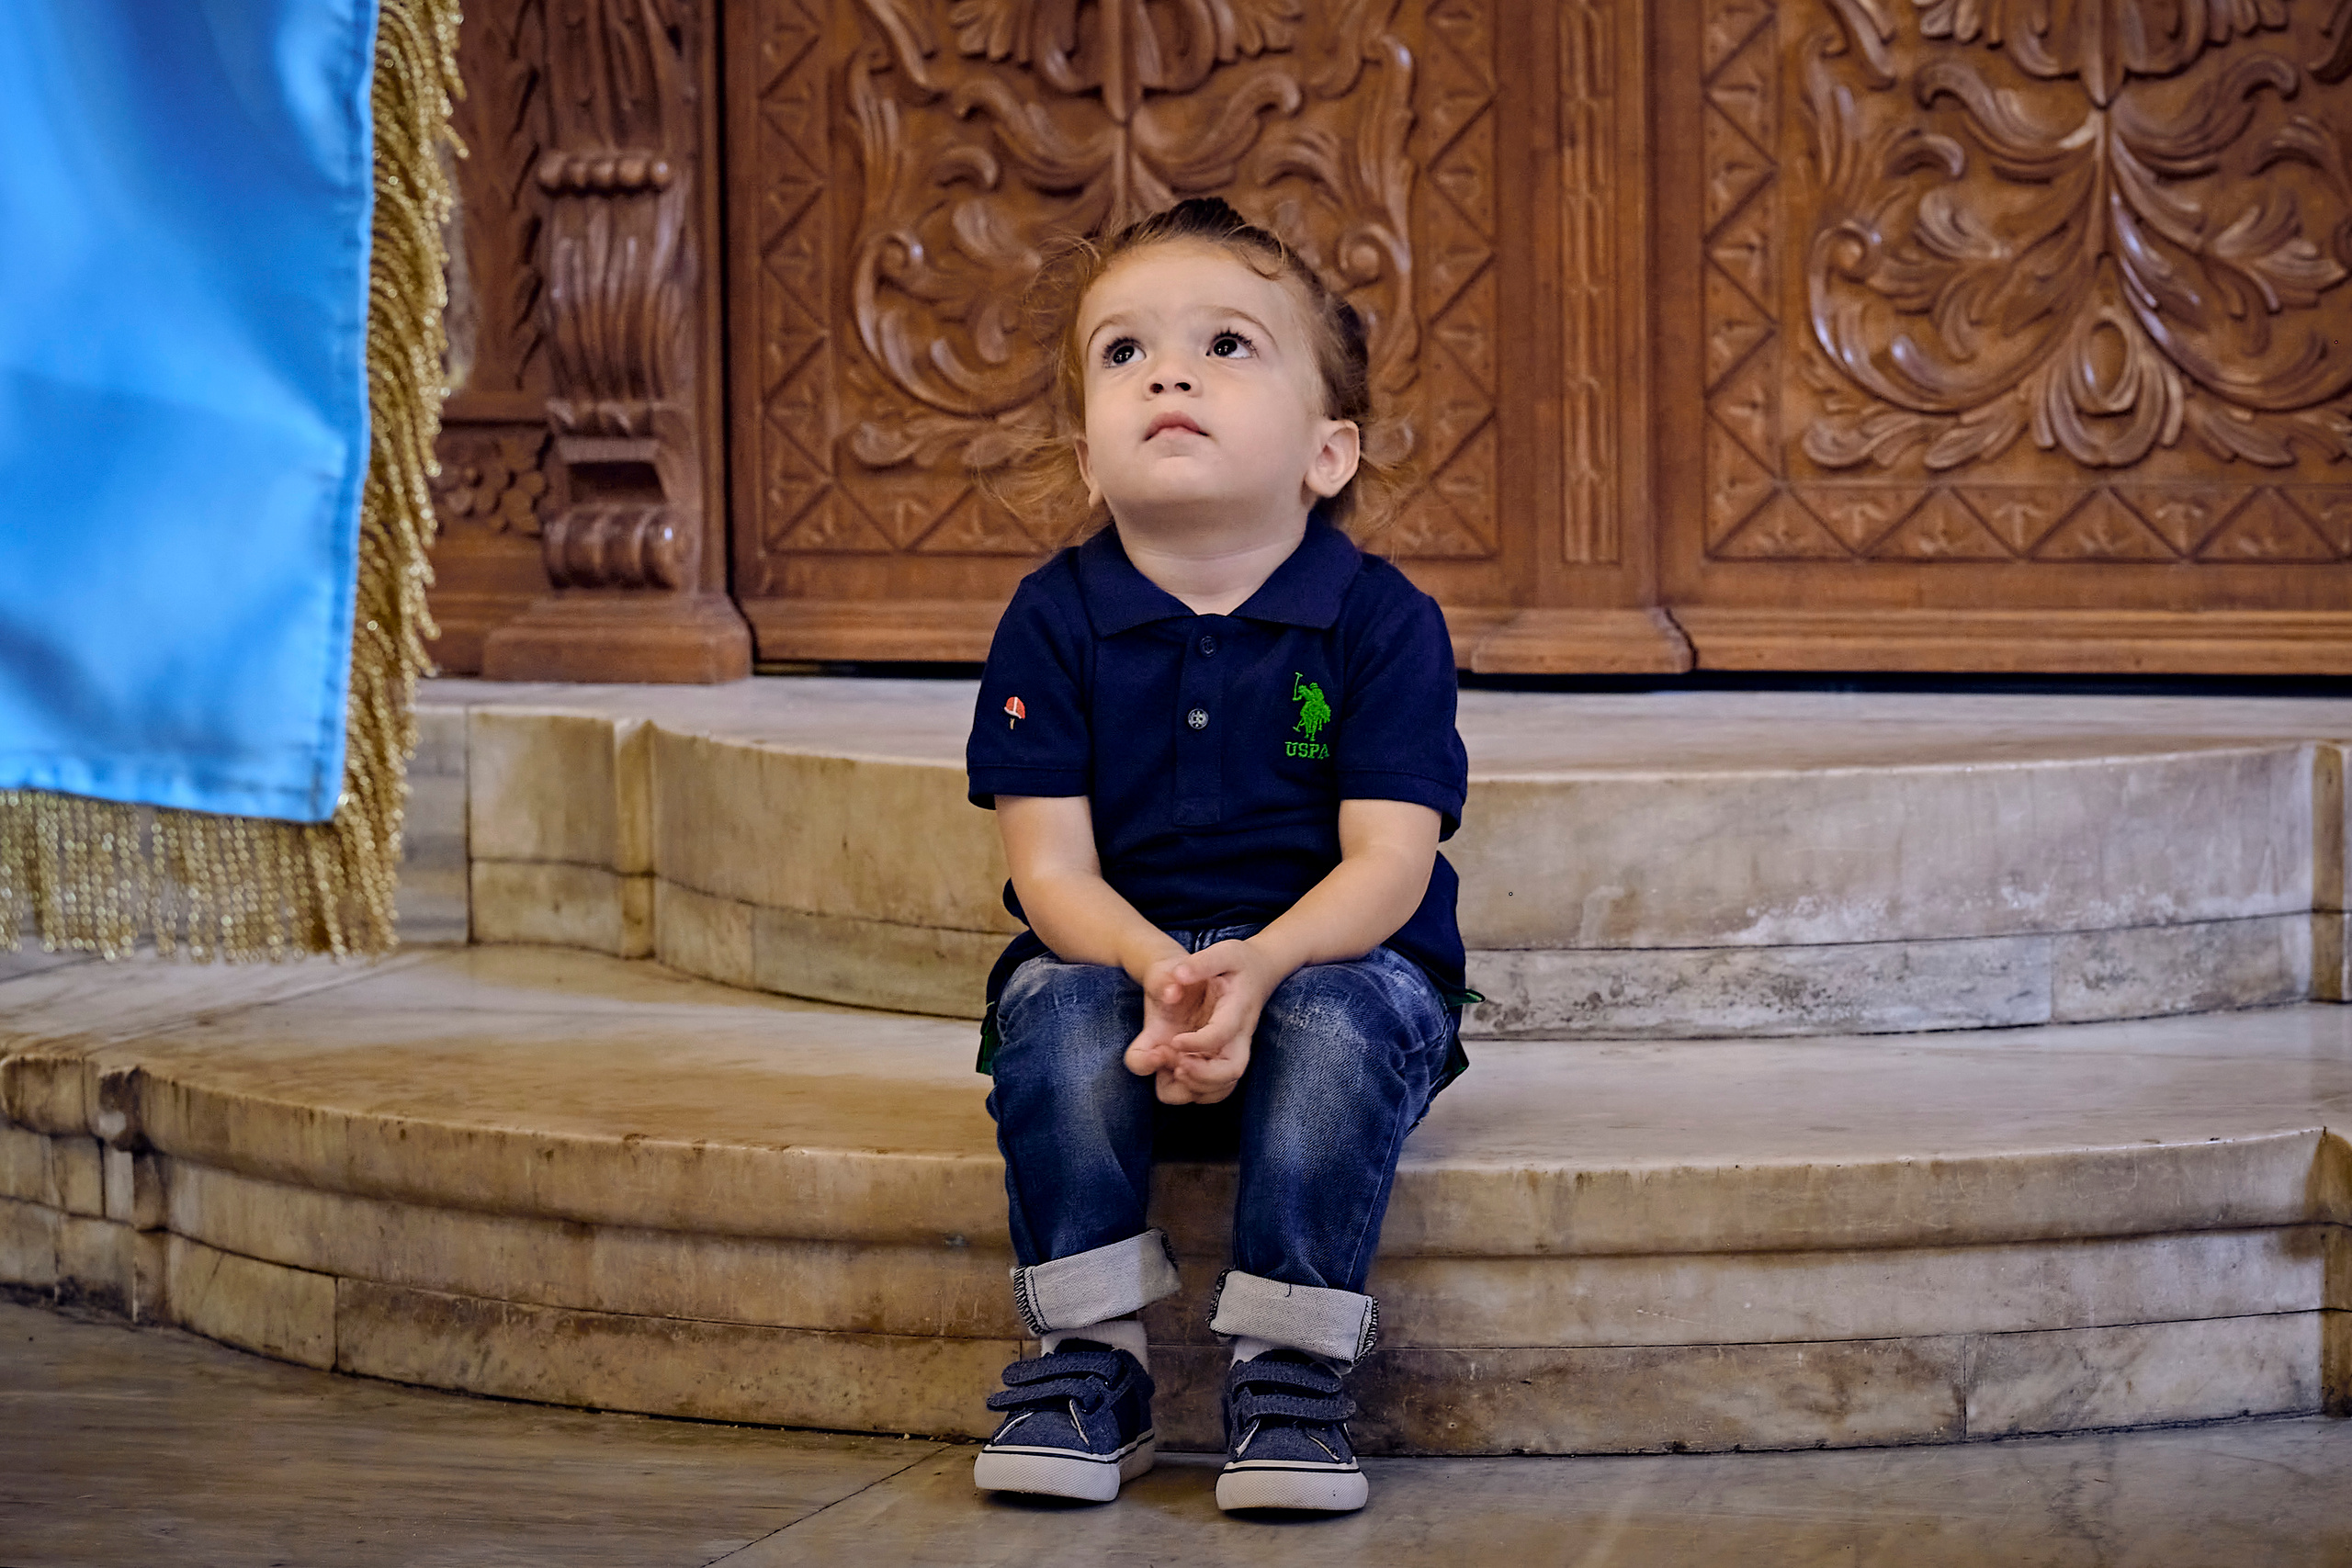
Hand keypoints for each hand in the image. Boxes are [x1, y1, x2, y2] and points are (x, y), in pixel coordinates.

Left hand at [1123, 939, 1281, 1104]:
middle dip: (1202, 1075)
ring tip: (1173, 1071)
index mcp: (1238, 1009)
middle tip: (1176, 1066)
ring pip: (1226, 1084)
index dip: (1198, 1043)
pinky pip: (1220, 1086)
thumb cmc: (1239, 962)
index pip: (1221, 1034)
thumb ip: (1202, 962)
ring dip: (1199, 1086)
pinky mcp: (1230, 1055)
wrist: (1262, 972)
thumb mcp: (1224, 952)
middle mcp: (1241, 1035)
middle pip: (1232, 1070)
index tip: (1174, 1040)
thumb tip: (1179, 975)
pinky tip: (1178, 1075)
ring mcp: (1237, 1048)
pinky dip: (1200, 1090)